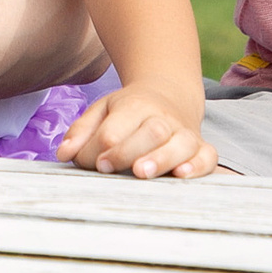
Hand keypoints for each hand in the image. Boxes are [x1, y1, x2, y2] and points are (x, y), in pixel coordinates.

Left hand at [54, 83, 214, 178]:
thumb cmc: (128, 112)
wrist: (169, 96)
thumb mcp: (101, 111)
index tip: (93, 162)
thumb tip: (64, 154)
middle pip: (149, 132)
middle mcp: (162, 118)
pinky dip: (198, 166)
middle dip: (127, 150)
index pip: (115, 129)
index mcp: (134, 106)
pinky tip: (183, 175)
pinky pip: (207, 156)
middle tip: (107, 166)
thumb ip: (81, 131)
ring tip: (142, 172)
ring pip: (179, 144)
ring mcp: (184, 133)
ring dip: (161, 159)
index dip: (101, 147)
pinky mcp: (201, 148)